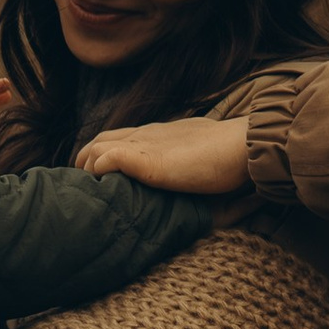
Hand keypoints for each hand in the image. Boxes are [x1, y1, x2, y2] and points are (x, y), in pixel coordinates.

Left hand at [76, 117, 251, 194]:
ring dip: (87, 169)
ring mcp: (144, 145)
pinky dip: (97, 171)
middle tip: (86, 190)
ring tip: (88, 194)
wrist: (242, 146)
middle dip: (86, 163)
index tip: (98, 179)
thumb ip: (190, 163)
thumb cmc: (231, 155)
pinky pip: (106, 159)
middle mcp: (147, 135)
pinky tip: (99, 188)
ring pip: (97, 148)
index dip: (102, 156)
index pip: (118, 138)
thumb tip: (204, 185)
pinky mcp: (145, 160)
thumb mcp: (202, 156)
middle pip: (100, 141)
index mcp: (159, 134)